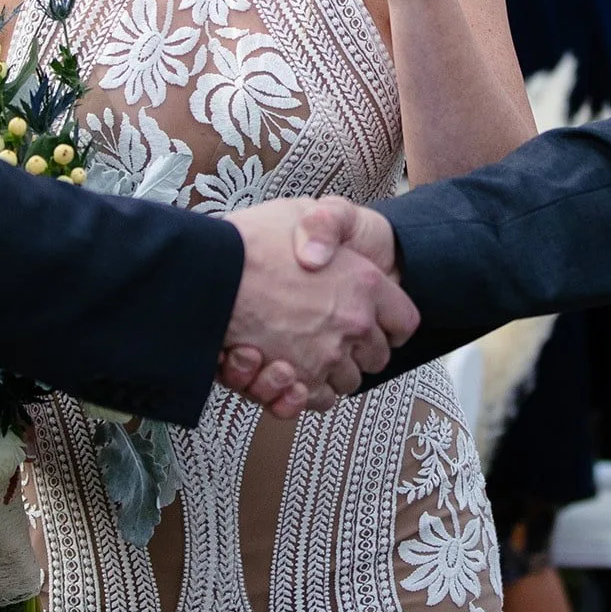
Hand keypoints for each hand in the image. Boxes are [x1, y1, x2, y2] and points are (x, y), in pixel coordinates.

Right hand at [221, 196, 416, 417]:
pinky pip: (317, 400)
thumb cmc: (251, 239)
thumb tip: (329, 256)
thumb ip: (329, 227)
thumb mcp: (301, 211)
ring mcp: (327, 356)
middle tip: (332, 335)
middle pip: (377, 357)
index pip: (403, 320)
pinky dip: (305, 393)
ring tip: (303, 351)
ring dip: (330, 372)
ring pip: (347, 382)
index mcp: (366, 283)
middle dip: (359, 351)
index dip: (392, 323)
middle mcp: (353, 324)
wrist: (207, 273)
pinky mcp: (297, 381)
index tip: (379, 324)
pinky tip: (289, 373)